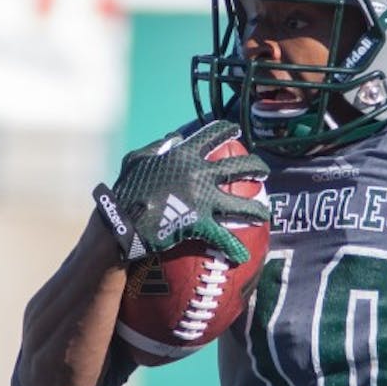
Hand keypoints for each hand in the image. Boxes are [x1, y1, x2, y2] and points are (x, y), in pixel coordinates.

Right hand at [93, 121, 269, 264]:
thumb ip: (157, 147)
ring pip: (240, 204)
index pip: (213, 134)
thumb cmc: (124, 190)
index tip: (237, 131)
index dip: (228, 130)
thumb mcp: (137, 159)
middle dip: (257, 167)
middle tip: (263, 172)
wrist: (121, 220)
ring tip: (265, 214)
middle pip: (239, 167)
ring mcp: (203, 200)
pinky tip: (242, 256)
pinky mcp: (200, 224)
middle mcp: (200, 173)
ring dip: (256, 210)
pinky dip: (233, 248)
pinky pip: (223, 238)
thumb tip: (173, 138)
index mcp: (184, 154)